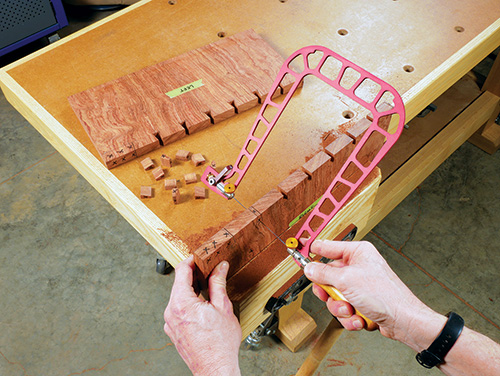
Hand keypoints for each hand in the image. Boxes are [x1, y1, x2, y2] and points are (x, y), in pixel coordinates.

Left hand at [164, 256, 241, 375]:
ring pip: (178, 298)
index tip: (199, 257)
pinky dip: (188, 305)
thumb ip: (218, 283)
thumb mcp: (223, 307)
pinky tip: (202, 309)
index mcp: (181, 303)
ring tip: (208, 293)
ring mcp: (169, 323)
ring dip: (192, 292)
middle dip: (194, 277)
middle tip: (208, 273)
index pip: (181, 271)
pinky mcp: (172, 331)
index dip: (192, 261)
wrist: (215, 368)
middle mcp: (170, 311)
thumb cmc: (220, 344)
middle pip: (179, 284)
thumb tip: (219, 267)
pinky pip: (178, 310)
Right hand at [304, 240, 443, 342]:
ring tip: (351, 310)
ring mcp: (360, 286)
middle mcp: (358, 267)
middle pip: (328, 277)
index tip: (298, 252)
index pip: (327, 247)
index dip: (312, 251)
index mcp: (357, 252)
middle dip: (330, 292)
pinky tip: (361, 318)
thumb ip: (322, 273)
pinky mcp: (362, 302)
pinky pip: (345, 308)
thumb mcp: (346, 280)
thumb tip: (308, 268)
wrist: (403, 321)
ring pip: (335, 296)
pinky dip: (350, 317)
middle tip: (329, 295)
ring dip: (340, 308)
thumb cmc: (385, 295)